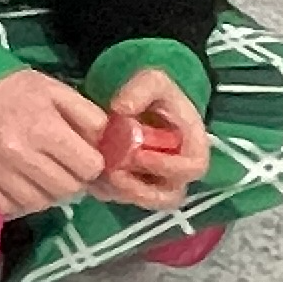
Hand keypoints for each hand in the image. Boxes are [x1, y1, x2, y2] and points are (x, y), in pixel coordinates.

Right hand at [0, 68, 107, 216]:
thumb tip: (107, 146)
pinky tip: (21, 184)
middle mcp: (21, 155)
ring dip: (48, 192)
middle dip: (72, 179)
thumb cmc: (13, 89)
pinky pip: (11, 208)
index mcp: (45, 129)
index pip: (89, 167)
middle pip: (67, 189)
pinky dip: (21, 201)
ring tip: (41, 175)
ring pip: (41, 203)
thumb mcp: (57, 90)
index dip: (91, 162)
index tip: (82, 155)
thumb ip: (88, 116)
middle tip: (62, 166)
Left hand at [92, 69, 212, 209]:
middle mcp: (176, 170)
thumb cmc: (150, 92)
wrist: (131, 101)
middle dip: (140, 188)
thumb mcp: (152, 81)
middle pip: (168, 196)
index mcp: (191, 147)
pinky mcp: (131, 185)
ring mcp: (154, 181)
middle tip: (113, 171)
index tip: (138, 154)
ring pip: (143, 200)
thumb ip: (142, 89)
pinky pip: (120, 197)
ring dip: (120, 191)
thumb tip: (122, 109)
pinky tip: (90, 174)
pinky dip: (105, 190)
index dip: (167, 166)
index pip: (192, 168)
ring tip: (100, 173)